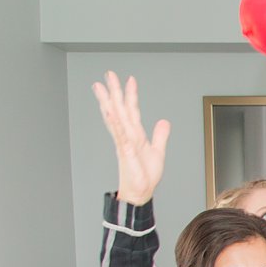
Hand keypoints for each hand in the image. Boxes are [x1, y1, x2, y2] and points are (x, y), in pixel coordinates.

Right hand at [93, 72, 168, 205]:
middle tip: (108, 74)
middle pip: (119, 108)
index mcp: (135, 134)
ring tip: (101, 86)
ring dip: (109, 102)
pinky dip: (115, 123)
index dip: (131, 95)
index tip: (130, 79)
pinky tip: (109, 112)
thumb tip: (164, 121)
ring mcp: (124, 142)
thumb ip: (160, 135)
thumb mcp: (158, 151)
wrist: (141, 192)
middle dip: (114, 91)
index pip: (132, 110)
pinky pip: (119, 134)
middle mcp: (127, 135)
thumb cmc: (145, 174)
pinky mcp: (125, 151)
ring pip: (115, 117)